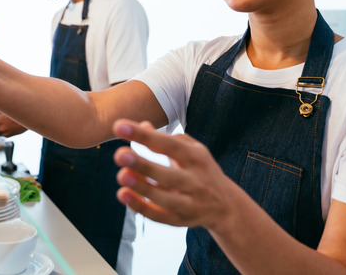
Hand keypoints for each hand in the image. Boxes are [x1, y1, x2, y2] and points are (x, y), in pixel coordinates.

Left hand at [112, 119, 236, 229]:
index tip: (120, 126)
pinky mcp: (181, 221)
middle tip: (119, 154)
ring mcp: (190, 203)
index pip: (169, 145)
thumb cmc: (200, 170)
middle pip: (169, 174)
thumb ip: (165, 139)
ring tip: (121, 176)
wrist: (226, 205)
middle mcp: (196, 181)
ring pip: (165, 198)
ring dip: (142, 188)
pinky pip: (160, 217)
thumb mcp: (191, 150)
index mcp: (197, 158)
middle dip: (143, 165)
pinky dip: (141, 208)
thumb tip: (141, 125)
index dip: (145, 136)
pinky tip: (123, 195)